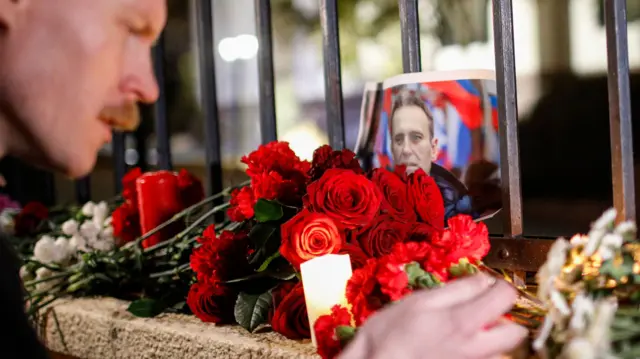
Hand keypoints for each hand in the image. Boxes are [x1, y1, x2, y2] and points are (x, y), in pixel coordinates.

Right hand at [338, 274, 527, 358]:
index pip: (506, 297)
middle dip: (506, 319)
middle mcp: (475, 348)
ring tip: (466, 330)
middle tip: (486, 310)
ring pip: (501, 350)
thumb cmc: (390, 335)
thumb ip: (457, 289)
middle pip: (517, 333)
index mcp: (465, 322)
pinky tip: (453, 345)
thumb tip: (482, 280)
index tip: (491, 284)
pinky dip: (475, 351)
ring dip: (491, 338)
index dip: (501, 285)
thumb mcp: (420, 301)